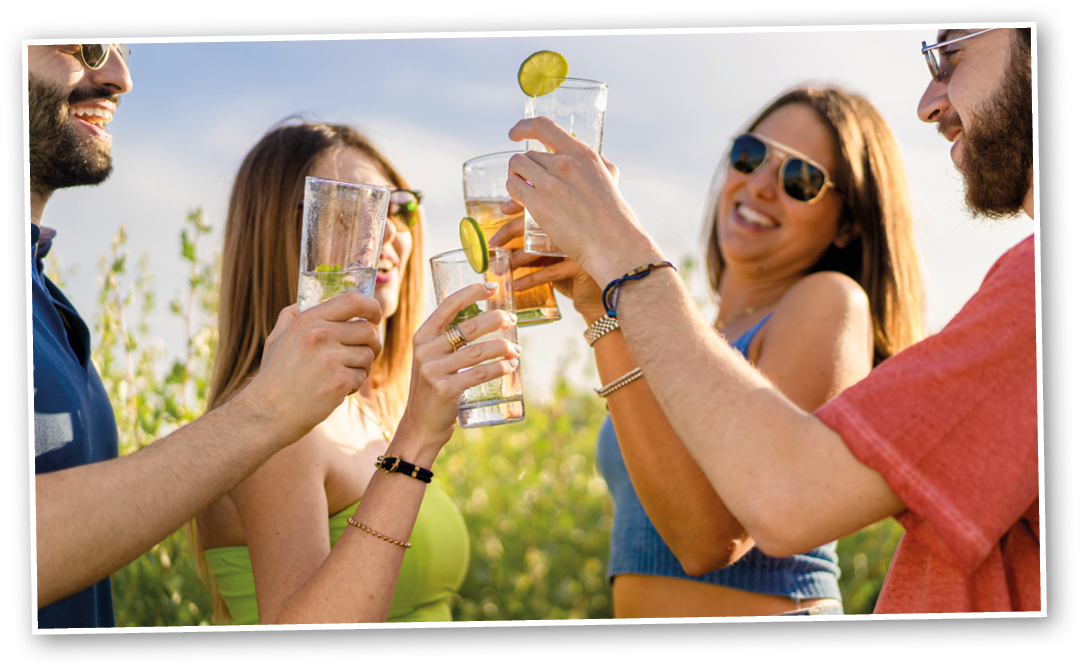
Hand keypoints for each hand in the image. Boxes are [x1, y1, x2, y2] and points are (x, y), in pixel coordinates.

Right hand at [238, 292, 383, 445]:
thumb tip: (310, 299)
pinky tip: (335, 390)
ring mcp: (330, 358)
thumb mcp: (277, 338)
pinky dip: (353, 385)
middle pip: (368, 331)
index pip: (353, 300)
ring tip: (340, 375)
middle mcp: (320, 335)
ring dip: (361, 367)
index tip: (374, 316)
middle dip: (371, 344)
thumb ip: (292, 316)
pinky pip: (362, 376)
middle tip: (360, 355)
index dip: (371, 307)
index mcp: (307, 320)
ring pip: (368, 355)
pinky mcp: (339, 381)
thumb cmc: (274, 376)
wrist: (267, 412)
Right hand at [396, 283, 521, 457]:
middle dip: (496, 320)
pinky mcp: (445, 389)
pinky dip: (500, 368)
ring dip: (503, 348)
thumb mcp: (431, 360)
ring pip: (478, 351)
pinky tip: (511, 365)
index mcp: (421, 337)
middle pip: (468, 326)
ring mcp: (433, 370)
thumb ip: (448, 341)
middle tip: (512, 320)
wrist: (419, 426)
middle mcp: (425, 350)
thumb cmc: (432, 389)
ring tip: (516, 350)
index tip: (492, 287)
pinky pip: (480, 373)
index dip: (471, 292)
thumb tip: (485, 320)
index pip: (448, 306)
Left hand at [488, 210, 605, 321]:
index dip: (517, 205)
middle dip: (507, 235)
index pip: (538, 203)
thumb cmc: (579, 261)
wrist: (608, 281)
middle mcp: (572, 225)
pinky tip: (516, 285)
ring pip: (538, 251)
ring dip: (516, 261)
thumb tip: (507, 217)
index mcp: (568, 212)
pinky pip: (549, 273)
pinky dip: (530, 280)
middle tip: (491, 245)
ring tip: (501, 269)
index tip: (500, 212)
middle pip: (531, 226)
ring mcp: (577, 244)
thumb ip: (542, 230)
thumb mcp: (560, 242)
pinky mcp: (579, 265)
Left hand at [506, 117, 663, 282]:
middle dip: (524, 168)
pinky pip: (513, 187)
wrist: (612, 243)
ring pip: (516, 167)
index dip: (523, 127)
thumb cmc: (613, 215)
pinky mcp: (538, 204)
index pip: (543, 126)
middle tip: (528, 182)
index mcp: (581, 153)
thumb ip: (597, 163)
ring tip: (522, 190)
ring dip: (515, 177)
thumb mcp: (609, 177)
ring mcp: (550, 183)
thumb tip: (585, 157)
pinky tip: (518, 200)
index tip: (515, 133)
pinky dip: (512, 192)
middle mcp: (564, 163)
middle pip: (527, 154)